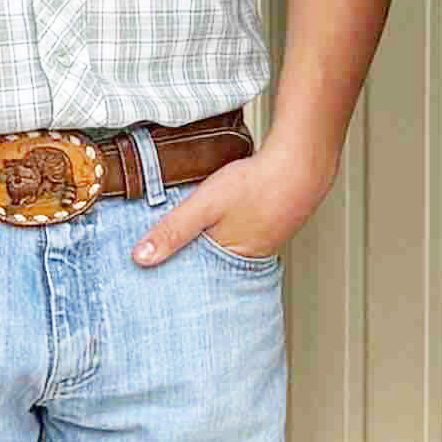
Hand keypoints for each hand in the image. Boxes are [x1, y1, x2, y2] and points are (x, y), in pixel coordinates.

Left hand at [133, 140, 330, 270]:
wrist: (301, 162)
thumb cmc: (255, 184)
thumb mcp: (204, 206)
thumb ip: (173, 230)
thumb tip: (140, 259)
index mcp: (230, 263)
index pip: (195, 279)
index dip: (174, 276)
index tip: (151, 278)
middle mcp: (248, 259)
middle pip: (210, 267)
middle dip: (189, 263)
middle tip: (162, 262)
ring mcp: (263, 241)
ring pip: (226, 249)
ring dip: (208, 245)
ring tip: (185, 242)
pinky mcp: (270, 223)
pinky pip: (240, 233)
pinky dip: (225, 229)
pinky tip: (218, 219)